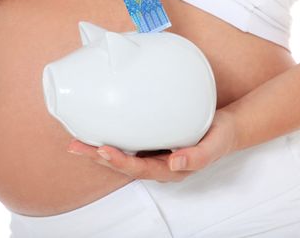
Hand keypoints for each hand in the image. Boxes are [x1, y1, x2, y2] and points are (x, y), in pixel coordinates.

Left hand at [66, 110, 238, 182]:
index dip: (119, 162)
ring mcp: (151, 153)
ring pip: (120, 155)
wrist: (223, 129)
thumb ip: (198, 157)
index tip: (102, 150)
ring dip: (97, 150)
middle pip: (122, 164)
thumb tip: (175, 162)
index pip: (139, 169)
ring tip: (76, 142)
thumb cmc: (218, 138)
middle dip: (97, 157)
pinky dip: (110, 137)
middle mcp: (156, 164)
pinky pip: (126, 142)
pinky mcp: (149, 141)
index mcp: (168, 169)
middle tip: (76, 147)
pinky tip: (96, 131)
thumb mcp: (214, 147)